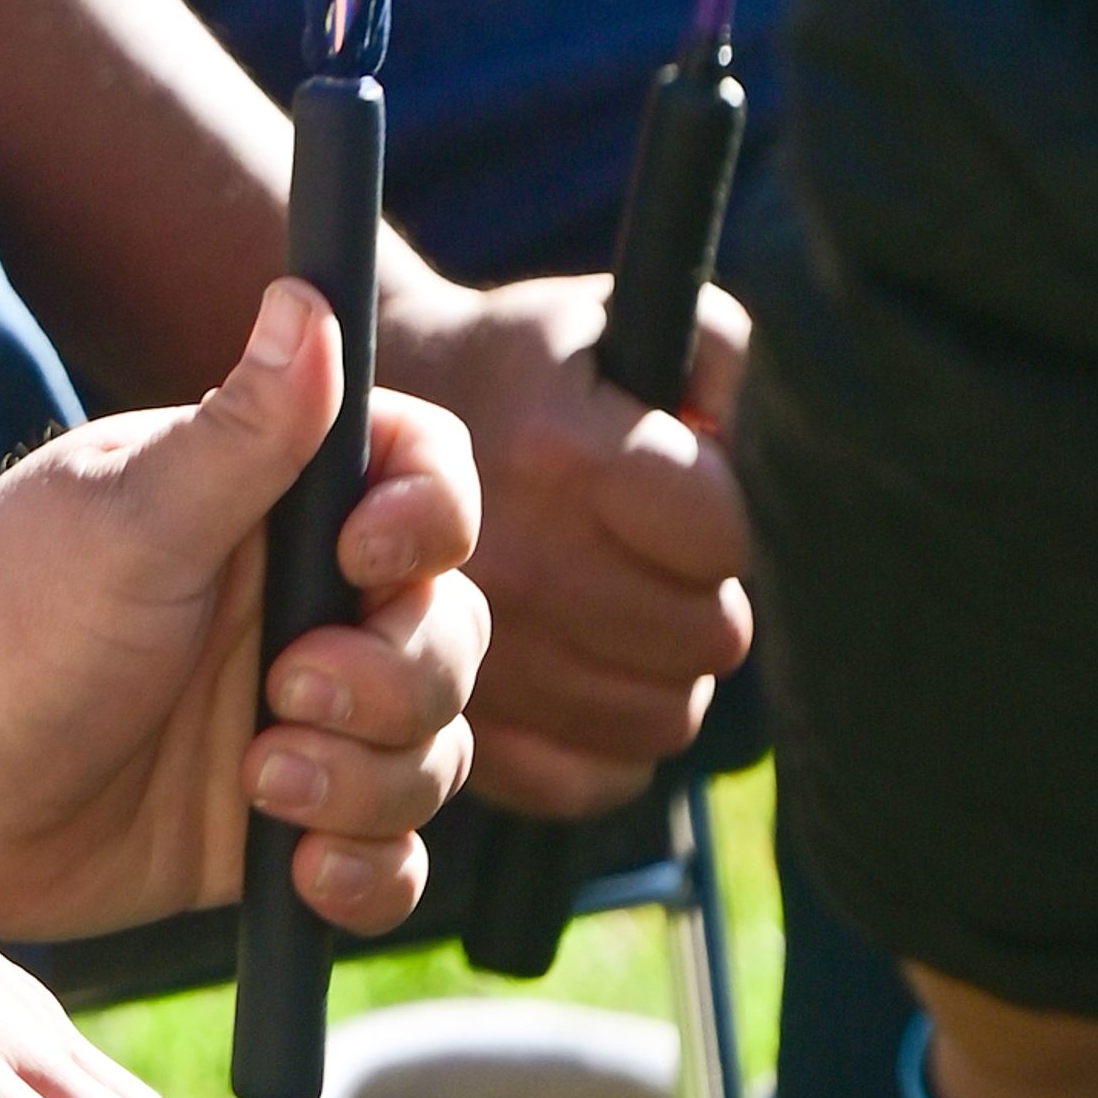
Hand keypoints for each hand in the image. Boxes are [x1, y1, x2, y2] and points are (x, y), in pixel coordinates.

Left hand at [0, 281, 482, 940]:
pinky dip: (372, 873)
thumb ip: (242, 429)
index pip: (425, 486)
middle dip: (398, 677)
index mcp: (276, 507)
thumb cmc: (2, 610)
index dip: (429, 522)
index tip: (362, 557)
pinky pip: (389, 857)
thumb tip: (308, 296)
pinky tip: (300, 870)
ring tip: (262, 783)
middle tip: (285, 690)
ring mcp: (296, 721)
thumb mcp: (132, 513)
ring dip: (375, 777)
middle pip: (451, 633)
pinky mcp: (277, 826)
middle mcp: (301, 608)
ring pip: (432, 750)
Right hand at [378, 266, 753, 813]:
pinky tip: (587, 673)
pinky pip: (596, 779)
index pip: (721, 536)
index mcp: (562, 455)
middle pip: (708, 636)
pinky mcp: (463, 729)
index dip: (717, 514)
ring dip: (662, 668)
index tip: (679, 491)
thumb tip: (744, 442)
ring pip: (665, 715)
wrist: (352, 426)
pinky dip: (608, 741)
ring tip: (620, 608)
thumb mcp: (607, 318)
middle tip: (651, 555)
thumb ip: (714, 355)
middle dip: (698, 592)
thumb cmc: (511, 370)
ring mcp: (484, 658)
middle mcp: (521, 565)